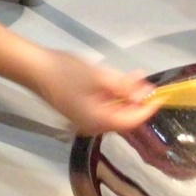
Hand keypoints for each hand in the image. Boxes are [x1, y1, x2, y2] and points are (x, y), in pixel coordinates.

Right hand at [24, 49, 158, 134]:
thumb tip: (145, 94)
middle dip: (137, 100)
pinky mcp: (79, 110)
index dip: (148, 108)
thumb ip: (123, 87)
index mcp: (98, 121)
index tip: (162, 95)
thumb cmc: (65, 72)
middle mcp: (92, 126)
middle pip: (123, 118)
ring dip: (126, 96)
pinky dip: (113, 96)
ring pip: (113, 112)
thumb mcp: (98, 77)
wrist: (33, 69)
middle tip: (146, 82)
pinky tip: (115, 81)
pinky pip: (103, 107)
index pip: (131, 120)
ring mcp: (84, 119)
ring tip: (134, 77)